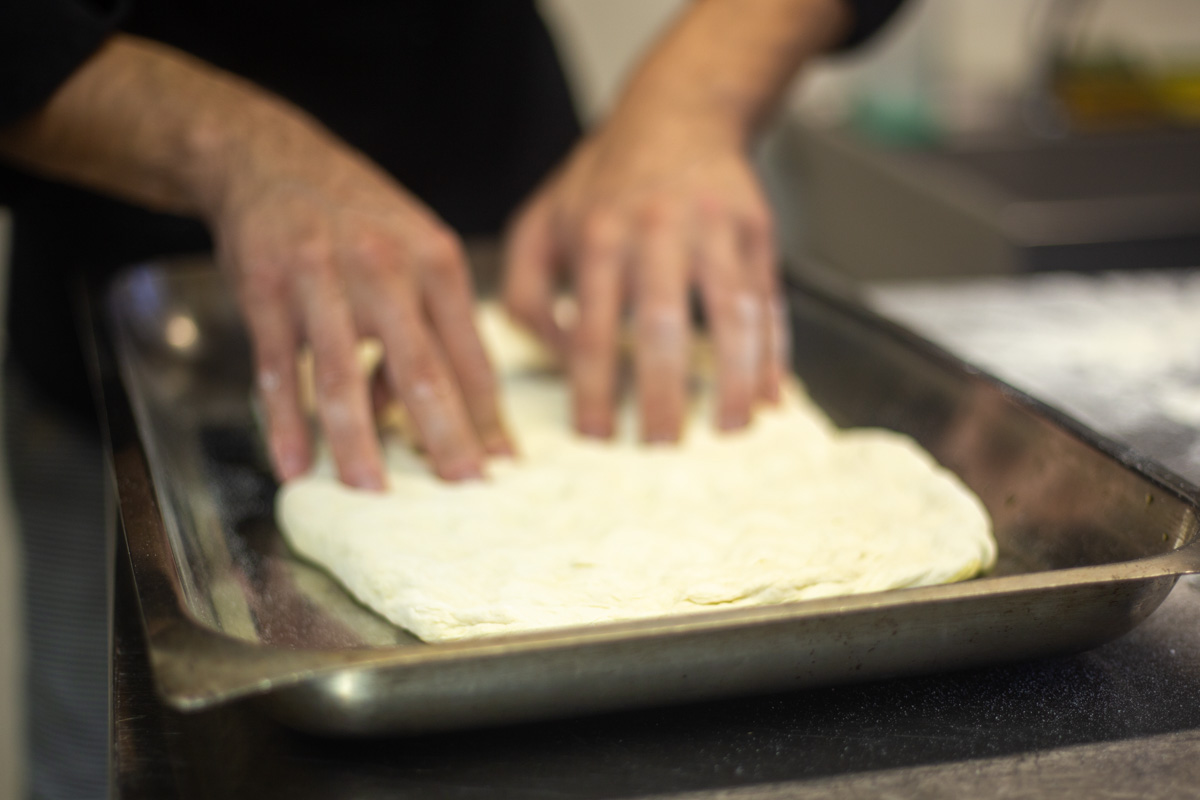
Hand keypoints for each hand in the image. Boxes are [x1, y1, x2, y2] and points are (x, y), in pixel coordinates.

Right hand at [211, 119, 511, 486]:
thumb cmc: (354, 216)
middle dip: (446, 436)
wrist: (268, 158)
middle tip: (462, 486)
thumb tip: (422, 416)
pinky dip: (287, 422)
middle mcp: (386, 270)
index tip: (501, 463)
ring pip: (344, 378)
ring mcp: (322, 281)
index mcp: (436, 264)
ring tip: (372, 492)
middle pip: (422, 371)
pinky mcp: (266, 292)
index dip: (488, 416)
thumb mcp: (411, 252)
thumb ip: (427, 327)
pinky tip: (295, 463)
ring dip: (359, 442)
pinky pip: (280, 371)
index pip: (471, 356)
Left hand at [503, 112, 784, 441]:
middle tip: (662, 449)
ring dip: (732, 380)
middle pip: (662, 328)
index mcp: (598, 236)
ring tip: (728, 430)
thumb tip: (552, 353)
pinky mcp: (756, 230)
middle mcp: (657, 231)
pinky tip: (768, 394)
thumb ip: (524, 290)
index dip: (594, 390)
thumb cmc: (605, 179)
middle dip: (663, 396)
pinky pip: (769, 300)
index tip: (598, 437)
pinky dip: (774, 352)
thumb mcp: (541, 221)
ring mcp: (714, 230)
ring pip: (730, 316)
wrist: (679, 111)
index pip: (592, 330)